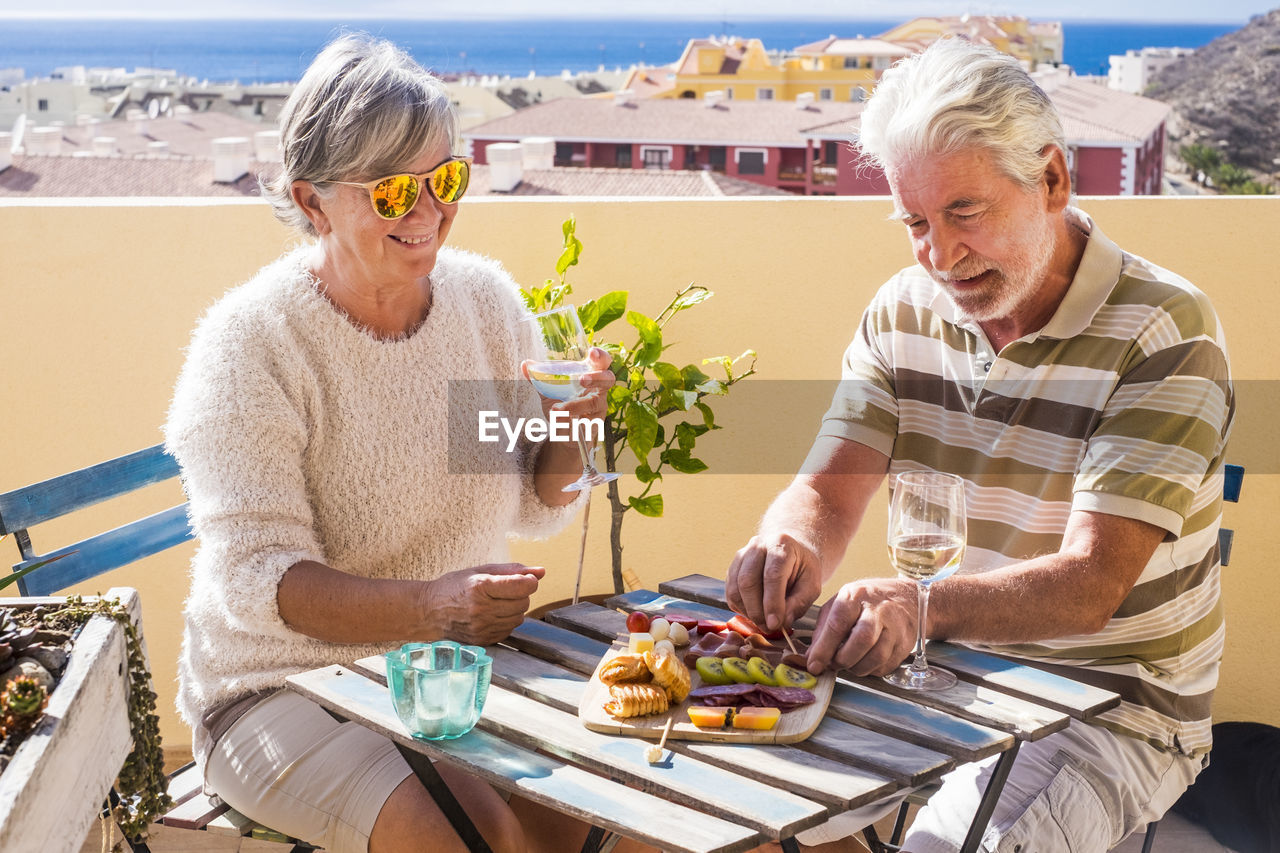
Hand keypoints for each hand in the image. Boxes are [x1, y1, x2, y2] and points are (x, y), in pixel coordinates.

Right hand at [422, 563, 544, 644]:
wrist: (428, 612)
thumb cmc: (454, 586)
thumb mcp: (481, 571)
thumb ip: (513, 570)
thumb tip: (542, 571)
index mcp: (480, 587)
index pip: (523, 586)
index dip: (529, 581)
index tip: (525, 579)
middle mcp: (481, 610)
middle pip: (523, 602)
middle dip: (520, 594)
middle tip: (504, 590)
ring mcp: (481, 628)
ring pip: (519, 618)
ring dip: (514, 609)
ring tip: (496, 602)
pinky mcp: (482, 641)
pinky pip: (509, 630)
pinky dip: (506, 621)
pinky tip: (491, 614)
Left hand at [522, 346, 613, 425]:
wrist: (564, 431)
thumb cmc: (562, 403)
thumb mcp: (549, 389)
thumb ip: (539, 377)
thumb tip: (525, 364)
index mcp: (590, 375)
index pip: (602, 362)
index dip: (601, 356)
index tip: (592, 352)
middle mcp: (598, 390)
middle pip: (608, 379)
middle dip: (597, 377)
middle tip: (582, 379)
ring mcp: (599, 408)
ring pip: (594, 404)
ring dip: (576, 405)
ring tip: (557, 409)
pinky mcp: (595, 425)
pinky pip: (587, 423)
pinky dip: (571, 422)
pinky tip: (559, 421)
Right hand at [725, 532, 823, 633]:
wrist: (790, 553)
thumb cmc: (802, 569)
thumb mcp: (812, 584)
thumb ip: (800, 602)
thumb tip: (782, 622)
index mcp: (780, 544)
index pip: (772, 575)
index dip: (772, 603)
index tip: (775, 624)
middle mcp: (757, 545)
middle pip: (747, 581)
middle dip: (757, 610)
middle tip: (769, 628)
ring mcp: (741, 556)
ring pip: (735, 588)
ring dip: (748, 612)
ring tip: (764, 623)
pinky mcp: (732, 568)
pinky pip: (730, 593)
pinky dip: (741, 609)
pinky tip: (756, 614)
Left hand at [806, 578, 917, 675]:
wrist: (905, 599)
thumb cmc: (866, 602)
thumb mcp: (840, 604)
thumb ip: (824, 629)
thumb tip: (811, 657)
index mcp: (855, 597)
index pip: (838, 623)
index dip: (824, 648)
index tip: (814, 665)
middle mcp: (877, 610)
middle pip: (862, 640)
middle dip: (843, 659)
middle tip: (833, 664)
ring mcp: (894, 627)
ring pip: (876, 657)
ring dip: (857, 667)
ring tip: (849, 662)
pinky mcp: (904, 644)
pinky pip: (885, 666)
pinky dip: (870, 670)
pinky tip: (864, 661)